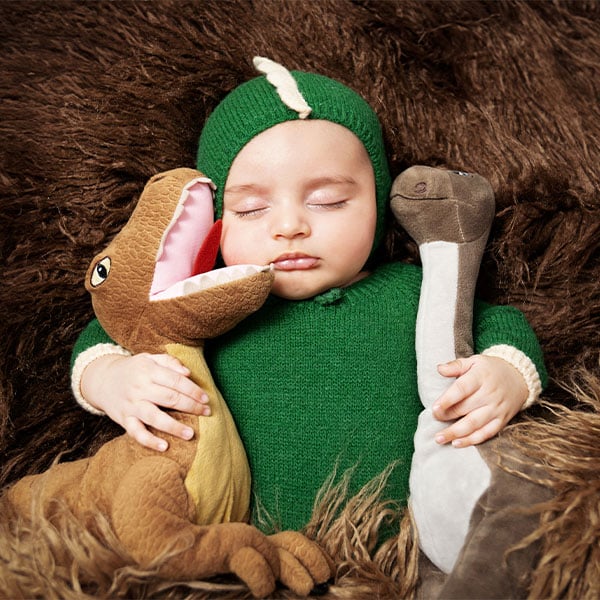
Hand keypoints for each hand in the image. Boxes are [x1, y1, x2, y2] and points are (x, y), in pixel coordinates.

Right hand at [80, 352, 209, 450]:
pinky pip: (136, 432)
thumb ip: (170, 363)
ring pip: (154, 417)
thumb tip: (188, 373)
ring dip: (174, 426)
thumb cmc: (135, 370)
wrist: (102, 380)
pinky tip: (165, 447)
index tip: (206, 399)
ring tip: (190, 434)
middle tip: (207, 413)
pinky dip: (149, 441)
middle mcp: (139, 388)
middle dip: (191, 406)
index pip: (176, 380)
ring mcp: (131, 405)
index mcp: (149, 371)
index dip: (193, 390)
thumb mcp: (150, 359)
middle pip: (169, 398)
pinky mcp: (123, 419)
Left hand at [431, 355, 526, 446]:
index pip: (462, 389)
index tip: (434, 408)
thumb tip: (439, 369)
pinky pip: (486, 433)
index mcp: (481, 377)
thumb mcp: (474, 361)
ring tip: (439, 438)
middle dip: (447, 415)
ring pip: (474, 424)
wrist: (519, 377)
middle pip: (465, 408)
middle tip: (434, 418)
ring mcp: (496, 409)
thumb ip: (455, 365)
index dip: (447, 399)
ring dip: (455, 433)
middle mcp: (489, 394)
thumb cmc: (490, 369)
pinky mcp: (502, 421)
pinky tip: (456, 443)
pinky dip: (471, 440)